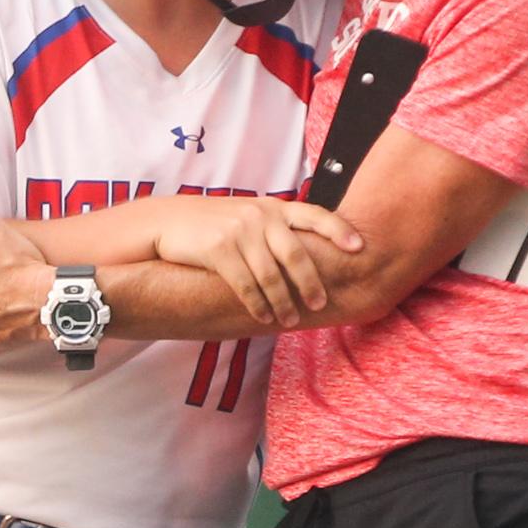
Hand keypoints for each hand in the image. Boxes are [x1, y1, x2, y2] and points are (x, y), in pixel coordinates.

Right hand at [148, 196, 361, 326]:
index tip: (359, 248)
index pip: (314, 214)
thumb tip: (309, 257)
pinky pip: (246, 285)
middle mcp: (260, 216)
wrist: (167, 222)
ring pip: (272, 275)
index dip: (339, 230)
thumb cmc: (213, 225)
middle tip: (321, 303)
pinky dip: (258, 304)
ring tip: (291, 319)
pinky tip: (263, 317)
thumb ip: (275, 228)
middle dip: (311, 283)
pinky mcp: (219, 249)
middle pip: (296, 254)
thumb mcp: (248, 216)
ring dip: (284, 302)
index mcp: (273, 207)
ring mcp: (239, 231)